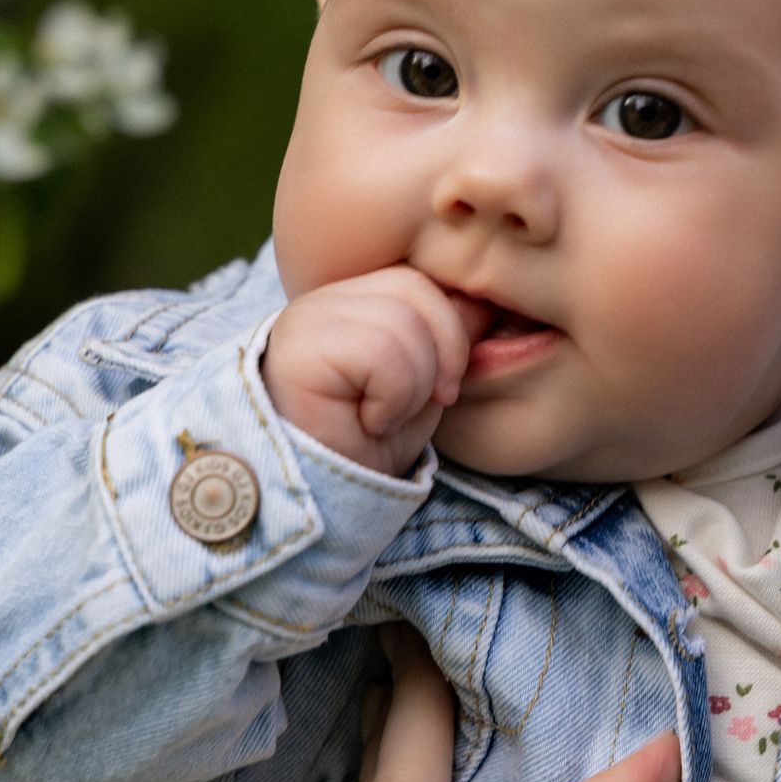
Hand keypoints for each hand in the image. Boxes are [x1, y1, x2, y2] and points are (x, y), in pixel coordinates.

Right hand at [262, 267, 491, 474]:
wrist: (326, 501)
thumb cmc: (367, 445)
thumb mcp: (424, 386)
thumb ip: (446, 339)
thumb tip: (481, 302)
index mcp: (350, 300)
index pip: (420, 280)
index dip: (451, 331)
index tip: (447, 389)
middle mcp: (321, 300)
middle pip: (415, 289)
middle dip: (444, 355)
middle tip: (429, 403)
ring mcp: (306, 319)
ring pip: (402, 321)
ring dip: (414, 386)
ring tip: (386, 417)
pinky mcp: (299, 348)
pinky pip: (380, 351)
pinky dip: (393, 397)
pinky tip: (368, 422)